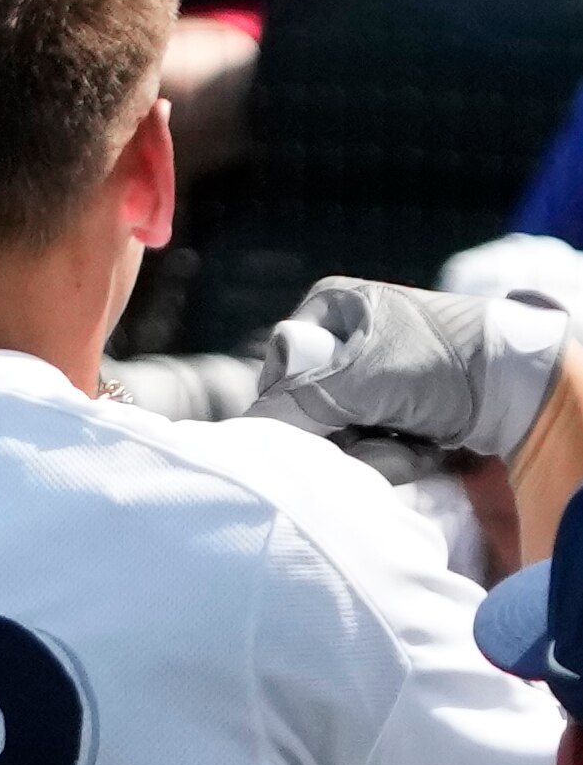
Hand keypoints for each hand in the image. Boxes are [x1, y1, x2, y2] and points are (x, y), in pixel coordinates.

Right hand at [253, 278, 570, 458]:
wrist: (526, 385)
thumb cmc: (443, 363)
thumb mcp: (358, 378)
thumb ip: (291, 405)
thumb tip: (239, 438)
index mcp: (329, 309)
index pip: (276, 375)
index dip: (297, 411)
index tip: (334, 422)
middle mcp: (344, 340)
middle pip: (306, 412)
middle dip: (343, 436)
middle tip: (383, 434)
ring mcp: (372, 377)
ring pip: (336, 436)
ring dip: (371, 451)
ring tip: (410, 440)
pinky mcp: (396, 408)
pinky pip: (367, 445)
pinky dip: (391, 455)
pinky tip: (420, 446)